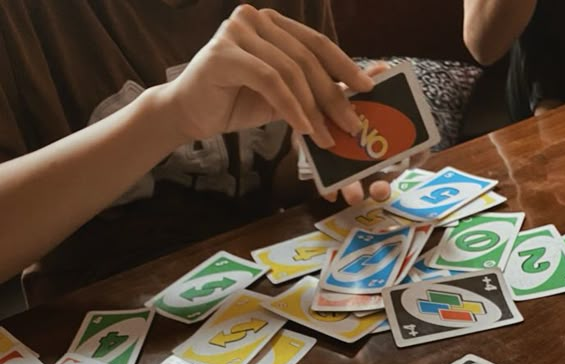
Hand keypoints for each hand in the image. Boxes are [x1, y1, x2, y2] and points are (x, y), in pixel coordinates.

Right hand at [164, 5, 374, 146]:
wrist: (190, 114)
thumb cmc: (236, 102)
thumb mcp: (284, 95)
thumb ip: (314, 89)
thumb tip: (359, 87)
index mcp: (273, 23)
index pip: (316, 42)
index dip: (345, 65)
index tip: (368, 89)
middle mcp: (255, 18)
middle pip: (306, 58)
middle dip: (333, 95)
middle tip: (352, 125)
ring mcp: (237, 31)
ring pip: (289, 70)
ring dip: (313, 109)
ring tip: (326, 138)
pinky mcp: (223, 53)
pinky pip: (268, 81)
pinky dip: (290, 107)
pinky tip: (303, 129)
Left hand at [324, 62, 429, 206]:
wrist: (303, 97)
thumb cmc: (337, 94)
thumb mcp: (351, 85)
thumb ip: (367, 80)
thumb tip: (383, 68)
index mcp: (387, 135)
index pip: (412, 150)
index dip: (416, 156)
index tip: (413, 160)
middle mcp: (373, 157)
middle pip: (384, 175)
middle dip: (383, 185)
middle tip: (379, 190)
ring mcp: (349, 167)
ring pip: (358, 184)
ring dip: (356, 190)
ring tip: (354, 198)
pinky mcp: (323, 170)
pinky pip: (329, 185)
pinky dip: (329, 189)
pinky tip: (328, 193)